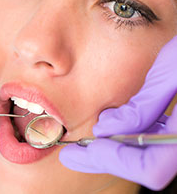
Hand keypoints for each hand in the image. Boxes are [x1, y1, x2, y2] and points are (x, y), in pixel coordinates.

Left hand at [59, 36, 176, 190]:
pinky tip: (109, 127)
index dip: (113, 160)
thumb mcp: (174, 70)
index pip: (150, 167)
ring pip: (143, 155)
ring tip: (83, 146)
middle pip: (140, 166)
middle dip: (102, 160)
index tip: (83, 148)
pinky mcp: (176, 126)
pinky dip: (126, 137)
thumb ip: (144, 104)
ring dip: (112, 150)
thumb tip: (106, 128)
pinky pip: (150, 139)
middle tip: (71, 156)